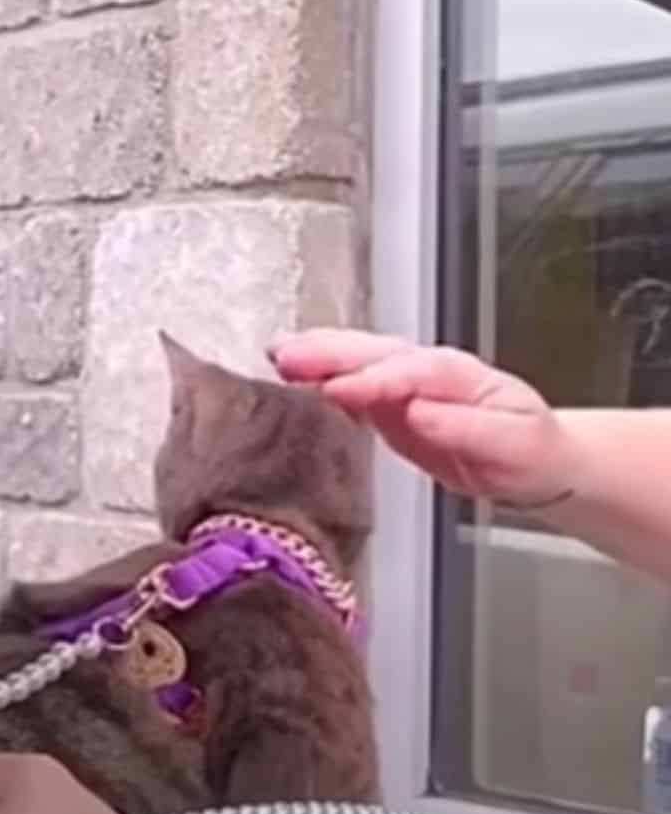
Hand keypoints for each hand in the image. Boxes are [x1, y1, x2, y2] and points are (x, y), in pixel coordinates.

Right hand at [271, 328, 572, 505]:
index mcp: (459, 376)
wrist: (535, 461)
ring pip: (358, 358)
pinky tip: (292, 375)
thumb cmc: (527, 452)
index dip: (372, 380)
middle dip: (329, 352)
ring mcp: (405, 381)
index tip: (336, 389)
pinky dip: (319, 375)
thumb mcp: (512, 446)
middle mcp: (427, 369)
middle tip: (287, 356)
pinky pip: (350, 381)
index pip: (409, 373)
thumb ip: (467, 429)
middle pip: (374, 352)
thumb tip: (421, 413)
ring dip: (317, 353)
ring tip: (278, 354)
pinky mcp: (389, 401)